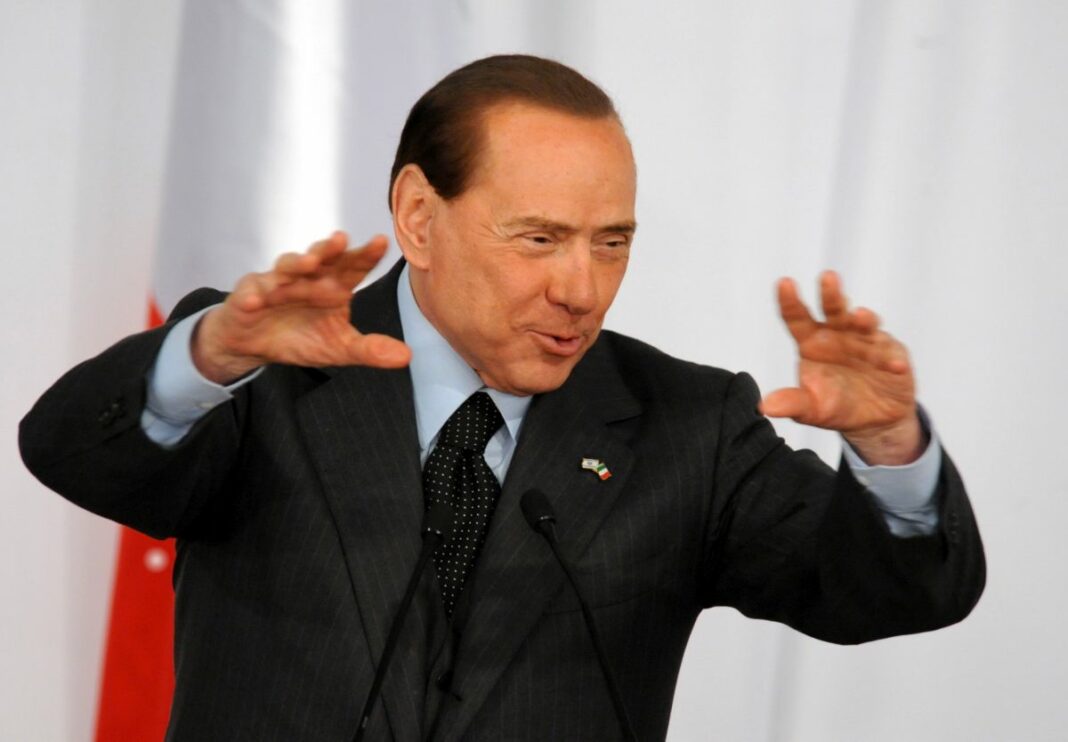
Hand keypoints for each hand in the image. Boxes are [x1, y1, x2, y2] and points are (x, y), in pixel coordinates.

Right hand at [191, 232, 410, 383]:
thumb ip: (370, 349)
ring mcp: (277, 282)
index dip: (366, 255)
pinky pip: (251, 293)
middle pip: (321, 258)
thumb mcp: (339, 348)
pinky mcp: (248, 294)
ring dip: (296, 263)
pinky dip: (253, 295)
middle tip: (341, 240)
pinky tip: (257, 299)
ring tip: (308, 263)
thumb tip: (406, 356)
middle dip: (330, 249)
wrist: (255, 346)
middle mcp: (307, 277)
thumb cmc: (300, 338)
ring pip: (287, 267)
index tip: (381, 242)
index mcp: (333, 286)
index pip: (353, 267)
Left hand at [758, 271, 923, 464]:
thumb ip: (792, 403)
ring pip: (865, 325)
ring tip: (861, 317)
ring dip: (865, 320)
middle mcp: (839, 335)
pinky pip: (892, 355)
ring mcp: (867, 342)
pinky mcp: (892, 354)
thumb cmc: (836, 405)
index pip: (797, 318)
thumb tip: (764, 406)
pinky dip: (894, 360)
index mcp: (812, 343)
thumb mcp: (811, 409)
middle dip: (831, 294)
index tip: (784, 283)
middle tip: (828, 277)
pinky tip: (896, 366)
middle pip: (834, 311)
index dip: (790, 301)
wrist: (872, 419)